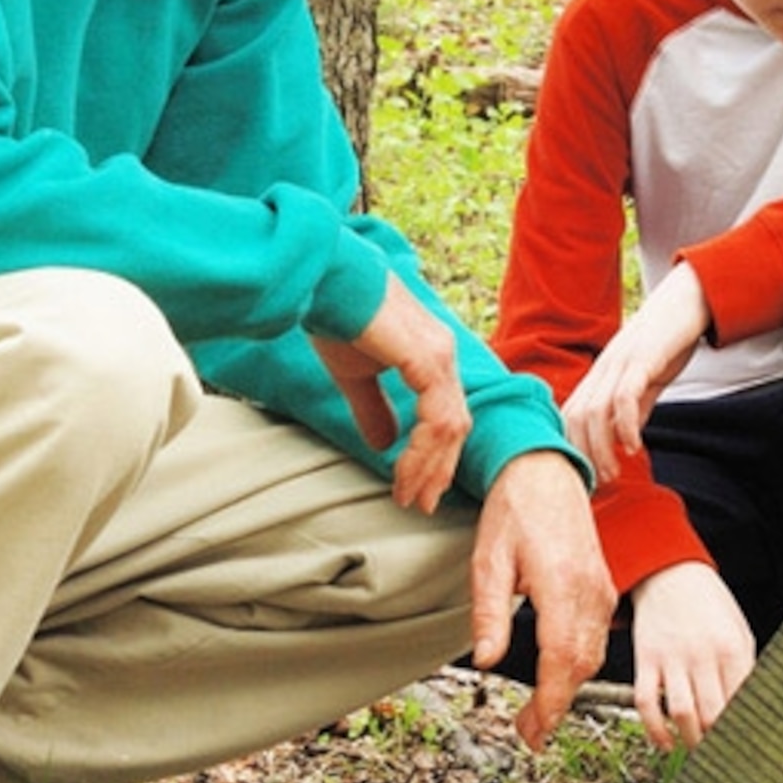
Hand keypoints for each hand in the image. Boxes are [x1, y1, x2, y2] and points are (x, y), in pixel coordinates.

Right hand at [310, 275, 469, 511]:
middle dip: (439, 469)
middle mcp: (444, 354)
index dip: (434, 454)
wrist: (325, 280)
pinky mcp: (427, 360)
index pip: (446, 414)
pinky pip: (436, 418)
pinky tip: (403, 471)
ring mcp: (439, 356)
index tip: (415, 487)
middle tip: (421, 503)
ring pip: (450, 427)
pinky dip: (422, 451)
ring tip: (409, 496)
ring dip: (429, 467)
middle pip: (456, 426)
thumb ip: (374, 409)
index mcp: (432, 354)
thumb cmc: (336, 317)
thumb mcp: (356, 375)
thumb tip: (384, 444)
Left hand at [469, 452, 613, 748]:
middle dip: (557, 705)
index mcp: (560, 583)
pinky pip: (596, 637)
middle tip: (529, 732)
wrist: (544, 471)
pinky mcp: (601, 587)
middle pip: (581, 664)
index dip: (550, 701)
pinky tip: (558, 676)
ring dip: (568, 689)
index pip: (562, 657)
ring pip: (592, 654)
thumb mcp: (488, 561)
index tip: (534, 729)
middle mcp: (588, 590)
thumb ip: (489, 614)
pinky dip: (579, 664)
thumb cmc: (514, 510)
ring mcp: (599, 588)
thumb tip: (485, 660)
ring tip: (538, 714)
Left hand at [561, 263, 709, 481]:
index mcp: (600, 374)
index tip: (587, 476)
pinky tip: (634, 446)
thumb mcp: (649, 379)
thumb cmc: (669, 340)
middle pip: (576, 416)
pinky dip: (626, 425)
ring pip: (595, 410)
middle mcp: (603, 368)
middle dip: (584, 455)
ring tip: (614, 472)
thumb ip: (637, 407)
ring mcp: (620, 362)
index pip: (571, 415)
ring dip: (601, 447)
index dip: (573, 447)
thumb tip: (627, 438)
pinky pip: (625, 396)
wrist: (690, 299)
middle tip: (600, 483)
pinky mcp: (642, 358)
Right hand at [626, 560, 756, 748]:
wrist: (670, 573)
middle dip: (717, 742)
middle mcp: (701, 655)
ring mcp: (671, 658)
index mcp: (731, 649)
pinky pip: (645, 701)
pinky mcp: (645, 659)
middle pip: (712, 714)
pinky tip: (663, 741)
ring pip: (680, 712)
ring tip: (696, 751)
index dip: (742, 730)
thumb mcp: (739, 631)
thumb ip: (744, 669)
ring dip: (689, 740)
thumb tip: (749, 710)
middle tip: (720, 755)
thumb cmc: (709, 604)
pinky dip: (654, 728)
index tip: (744, 747)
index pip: (740, 703)